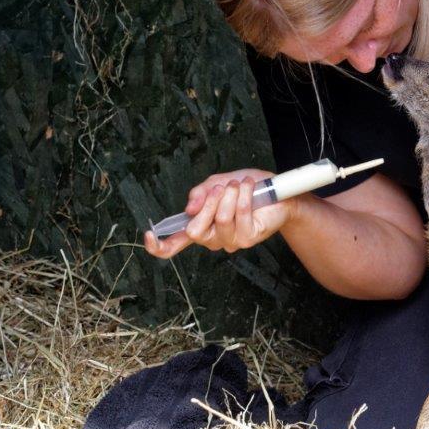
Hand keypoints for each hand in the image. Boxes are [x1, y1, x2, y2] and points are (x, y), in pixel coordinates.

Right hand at [144, 168, 291, 258]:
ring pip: (220, 219)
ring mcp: (231, 241)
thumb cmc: (247, 189)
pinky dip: (243, 196)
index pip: (175, 244)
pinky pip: (240, 216)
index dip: (160, 245)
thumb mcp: (218, 183)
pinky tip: (249, 188)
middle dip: (208, 203)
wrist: (278, 193)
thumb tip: (189, 207)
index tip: (150, 235)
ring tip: (239, 185)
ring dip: (230, 196)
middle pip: (196, 230)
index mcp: (201, 226)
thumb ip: (201, 193)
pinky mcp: (248, 238)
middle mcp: (213, 238)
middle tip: (222, 188)